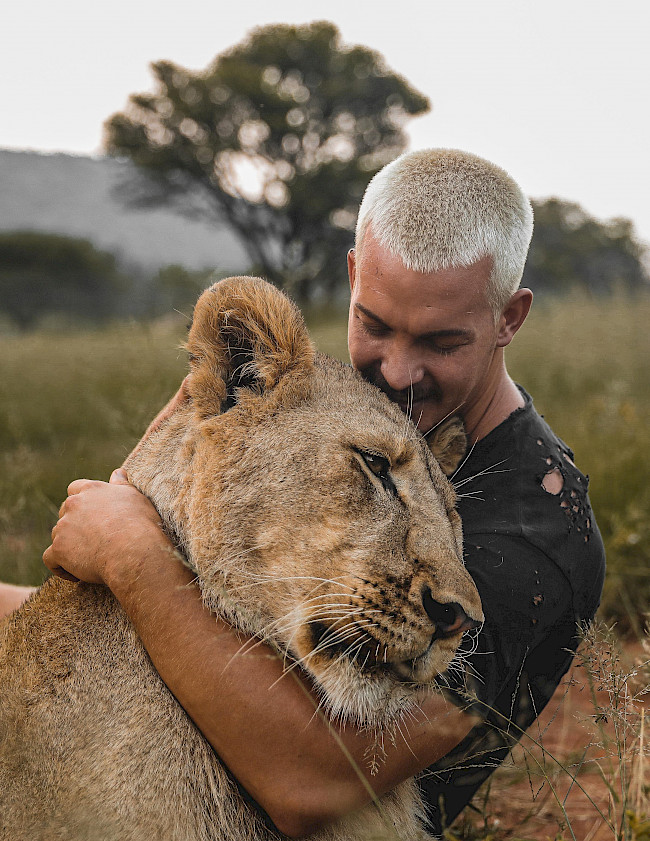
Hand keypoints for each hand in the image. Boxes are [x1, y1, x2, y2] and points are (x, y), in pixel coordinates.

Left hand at [43, 469, 170, 587]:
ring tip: (91, 559)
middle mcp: (74, 504)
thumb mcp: (135, 497)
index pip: (76, 488)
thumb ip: (121, 484)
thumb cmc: (140, 523)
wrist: (134, 551)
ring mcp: (63, 527)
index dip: (82, 501)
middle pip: (64, 511)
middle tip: (94, 538)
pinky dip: (60, 567)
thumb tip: (118, 472)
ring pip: (58, 535)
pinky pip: (51, 559)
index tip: (93, 514)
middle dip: (74, 523)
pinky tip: (76, 575)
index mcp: (91, 490)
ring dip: (69, 545)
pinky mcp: (58, 550)